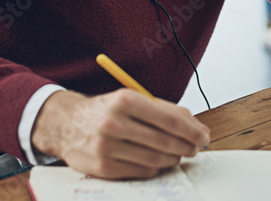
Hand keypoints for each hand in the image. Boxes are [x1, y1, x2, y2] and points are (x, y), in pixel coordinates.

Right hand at [32, 89, 210, 178]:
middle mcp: (115, 123)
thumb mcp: (130, 99)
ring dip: (173, 158)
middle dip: (187, 146)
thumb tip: (194, 125)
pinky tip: (157, 161)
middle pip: (164, 141)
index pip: (169, 119)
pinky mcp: (103, 167)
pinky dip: (155, 167)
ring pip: (155, 158)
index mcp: (125, 100)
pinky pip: (141, 171)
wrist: (65, 124)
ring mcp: (107, 147)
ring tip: (178, 154)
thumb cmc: (105, 110)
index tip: (204, 135)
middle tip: (196, 148)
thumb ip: (162, 109)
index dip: (192, 130)